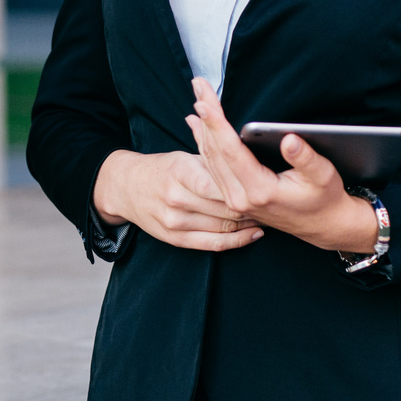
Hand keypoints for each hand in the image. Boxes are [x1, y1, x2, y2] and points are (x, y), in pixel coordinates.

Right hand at [92, 147, 263, 251]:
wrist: (125, 188)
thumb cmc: (162, 169)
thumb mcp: (185, 156)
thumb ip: (215, 161)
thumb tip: (250, 156)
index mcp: (181, 171)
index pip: (222, 183)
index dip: (248, 187)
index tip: (267, 184)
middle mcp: (177, 198)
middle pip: (226, 207)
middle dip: (253, 206)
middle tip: (274, 201)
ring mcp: (174, 221)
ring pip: (223, 227)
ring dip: (249, 223)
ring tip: (267, 215)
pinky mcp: (174, 239)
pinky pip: (213, 244)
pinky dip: (237, 241)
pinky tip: (253, 234)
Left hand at [184, 79, 380, 253]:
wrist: (321, 226)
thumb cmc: (324, 198)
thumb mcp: (323, 176)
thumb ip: (305, 158)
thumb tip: (289, 139)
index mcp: (260, 191)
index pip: (231, 152)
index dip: (216, 125)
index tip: (204, 103)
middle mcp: (240, 197)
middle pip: (215, 151)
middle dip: (206, 116)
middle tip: (198, 86)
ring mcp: (234, 199)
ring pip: (209, 158)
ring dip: (202, 126)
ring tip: (197, 98)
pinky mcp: (233, 196)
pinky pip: (212, 166)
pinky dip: (203, 142)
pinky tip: (197, 125)